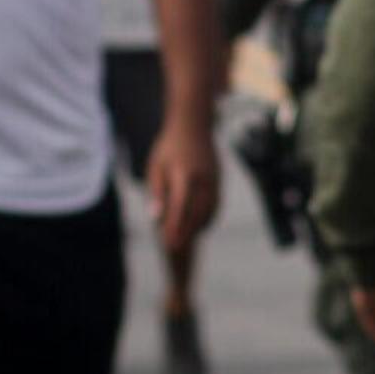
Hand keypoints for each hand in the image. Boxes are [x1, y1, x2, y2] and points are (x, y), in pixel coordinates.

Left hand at [146, 124, 220, 253]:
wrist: (193, 125)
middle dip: (185, 232)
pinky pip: (214, 205)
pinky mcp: (219, 181)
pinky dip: (207, 218)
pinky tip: (197, 226)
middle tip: (173, 247)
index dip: (174, 226)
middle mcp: (201, 178)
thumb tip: (155, 218)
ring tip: (183, 239)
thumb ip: (157, 192)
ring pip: (208, 211)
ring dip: (196, 227)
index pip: (179, 206)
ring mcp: (213, 180)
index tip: (167, 242)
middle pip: (195, 212)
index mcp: (183, 173)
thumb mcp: (155, 166)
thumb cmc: (169, 147)